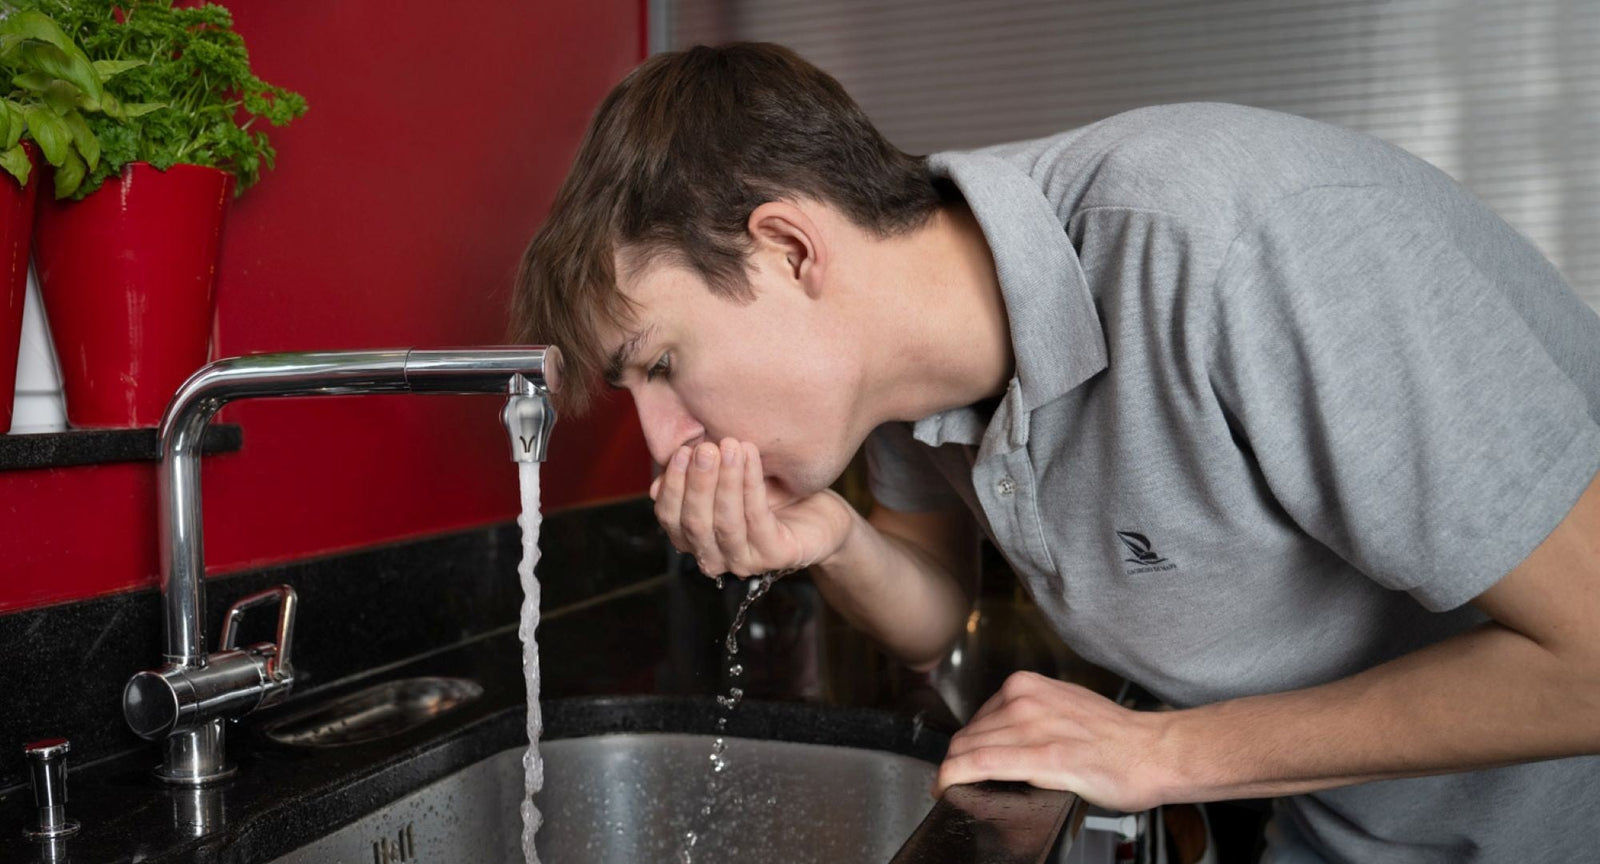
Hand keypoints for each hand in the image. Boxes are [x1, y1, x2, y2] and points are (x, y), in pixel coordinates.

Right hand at [650, 439, 855, 578]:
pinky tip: (751, 456)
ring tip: (731, 446)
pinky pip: (757, 518)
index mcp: (695, 540)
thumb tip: (656, 484)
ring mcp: (745, 561)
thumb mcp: (728, 481)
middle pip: (694, 522)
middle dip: (698, 482)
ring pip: (725, 522)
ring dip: (726, 481)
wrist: (822, 515)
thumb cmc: (771, 494)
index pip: (670, 518)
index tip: (682, 450)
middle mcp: (715, 557)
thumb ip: (697, 479)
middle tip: (706, 448)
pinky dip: (751, 484)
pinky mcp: (775, 556)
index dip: (672, 486)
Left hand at [935, 671, 1170, 811]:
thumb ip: (1029, 715)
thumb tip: (1001, 735)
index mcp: (1026, 686)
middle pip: (966, 736)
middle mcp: (1025, 700)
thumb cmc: (1116, 738)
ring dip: (953, 773)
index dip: (963, 748)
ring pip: (968, 750)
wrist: (1155, 751)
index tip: (961, 764)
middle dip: (956, 763)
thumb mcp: (1062, 707)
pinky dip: (955, 776)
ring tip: (953, 789)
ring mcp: (1032, 726)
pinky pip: (981, 764)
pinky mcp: (1042, 756)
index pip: (975, 720)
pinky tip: (946, 786)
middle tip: (955, 783)